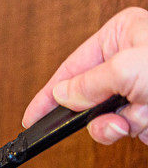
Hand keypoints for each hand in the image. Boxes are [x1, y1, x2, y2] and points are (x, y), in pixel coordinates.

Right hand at [22, 7, 147, 144]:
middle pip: (87, 97)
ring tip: (138, 118)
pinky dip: (135, 131)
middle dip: (94, 114)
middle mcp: (130, 61)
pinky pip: (127, 129)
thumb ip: (88, 83)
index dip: (49, 94)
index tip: (32, 117)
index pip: (71, 68)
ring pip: (106, 118)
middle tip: (99, 121)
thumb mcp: (127, 69)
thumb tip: (63, 95)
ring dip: (119, 124)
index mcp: (121, 36)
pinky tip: (146, 123)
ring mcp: (141, 89)